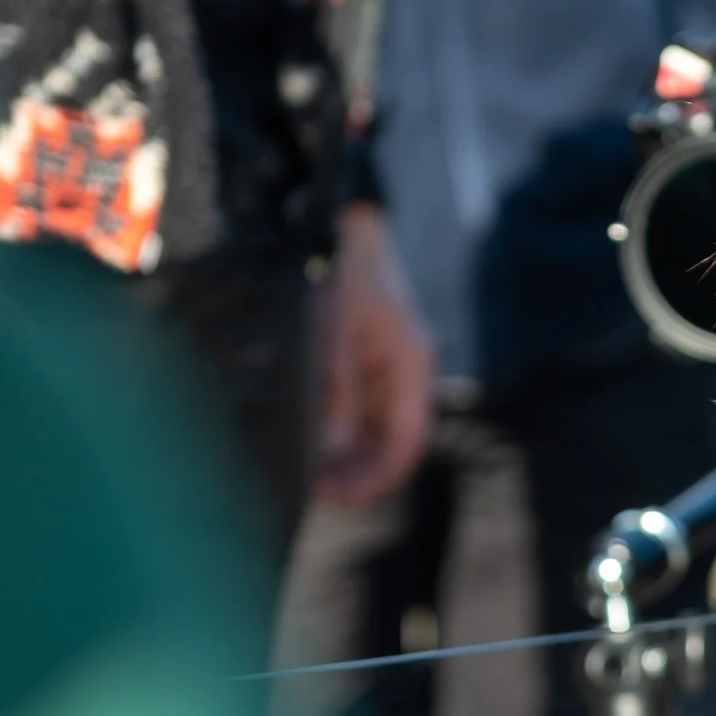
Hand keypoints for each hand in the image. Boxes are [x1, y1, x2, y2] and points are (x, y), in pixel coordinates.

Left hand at [314, 203, 433, 503]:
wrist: (337, 220)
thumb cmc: (337, 270)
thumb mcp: (331, 332)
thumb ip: (333, 390)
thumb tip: (328, 449)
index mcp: (409, 367)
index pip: (404, 441)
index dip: (375, 476)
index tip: (337, 494)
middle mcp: (402, 373)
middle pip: (388, 441)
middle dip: (356, 471)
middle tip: (315, 492)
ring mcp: (382, 367)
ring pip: (369, 429)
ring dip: (343, 454)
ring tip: (307, 473)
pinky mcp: (361, 359)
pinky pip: (352, 408)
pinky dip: (334, 430)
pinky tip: (308, 440)